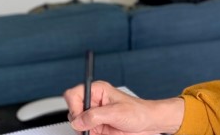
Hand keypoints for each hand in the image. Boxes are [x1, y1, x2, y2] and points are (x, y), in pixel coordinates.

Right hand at [64, 81, 183, 134]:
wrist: (147, 124)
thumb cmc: (138, 112)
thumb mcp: (116, 112)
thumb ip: (95, 116)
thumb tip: (77, 121)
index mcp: (97, 90)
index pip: (73, 95)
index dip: (74, 107)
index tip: (81, 117)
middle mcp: (93, 102)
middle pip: (72, 111)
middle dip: (79, 121)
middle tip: (90, 126)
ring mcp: (94, 116)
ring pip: (77, 124)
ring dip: (84, 130)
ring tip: (98, 131)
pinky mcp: (96, 127)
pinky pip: (84, 133)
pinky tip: (99, 134)